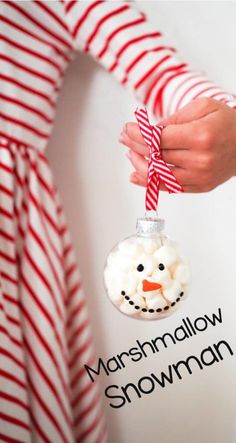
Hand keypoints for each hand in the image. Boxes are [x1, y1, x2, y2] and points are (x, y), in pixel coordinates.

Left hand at [119, 98, 235, 191]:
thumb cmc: (226, 122)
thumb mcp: (202, 107)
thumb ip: (175, 119)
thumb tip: (149, 131)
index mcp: (201, 136)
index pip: (159, 138)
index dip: (138, 134)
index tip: (127, 129)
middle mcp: (200, 159)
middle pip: (157, 156)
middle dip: (135, 146)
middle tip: (124, 138)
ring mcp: (200, 176)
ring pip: (159, 175)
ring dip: (139, 165)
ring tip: (129, 154)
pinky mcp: (200, 187)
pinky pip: (170, 187)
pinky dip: (150, 182)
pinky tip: (136, 176)